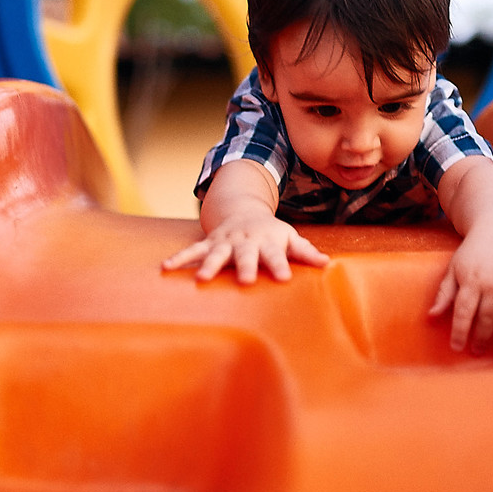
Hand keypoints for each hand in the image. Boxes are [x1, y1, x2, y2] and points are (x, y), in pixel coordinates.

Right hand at [162, 214, 328, 283]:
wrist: (243, 210)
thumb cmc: (271, 232)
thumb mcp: (290, 238)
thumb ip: (306, 252)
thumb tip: (328, 264)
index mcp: (267, 242)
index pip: (276, 255)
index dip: (280, 266)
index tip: (284, 278)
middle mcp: (245, 242)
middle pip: (245, 255)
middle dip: (244, 267)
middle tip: (245, 281)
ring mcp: (225, 242)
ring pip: (215, 254)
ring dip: (208, 265)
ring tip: (202, 279)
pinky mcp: (209, 243)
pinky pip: (192, 251)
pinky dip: (179, 258)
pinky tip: (165, 268)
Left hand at [428, 229, 492, 355]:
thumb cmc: (473, 252)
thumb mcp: (454, 268)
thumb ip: (444, 294)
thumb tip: (431, 317)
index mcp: (472, 281)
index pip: (464, 313)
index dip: (460, 333)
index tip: (457, 347)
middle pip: (488, 319)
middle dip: (482, 339)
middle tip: (477, 351)